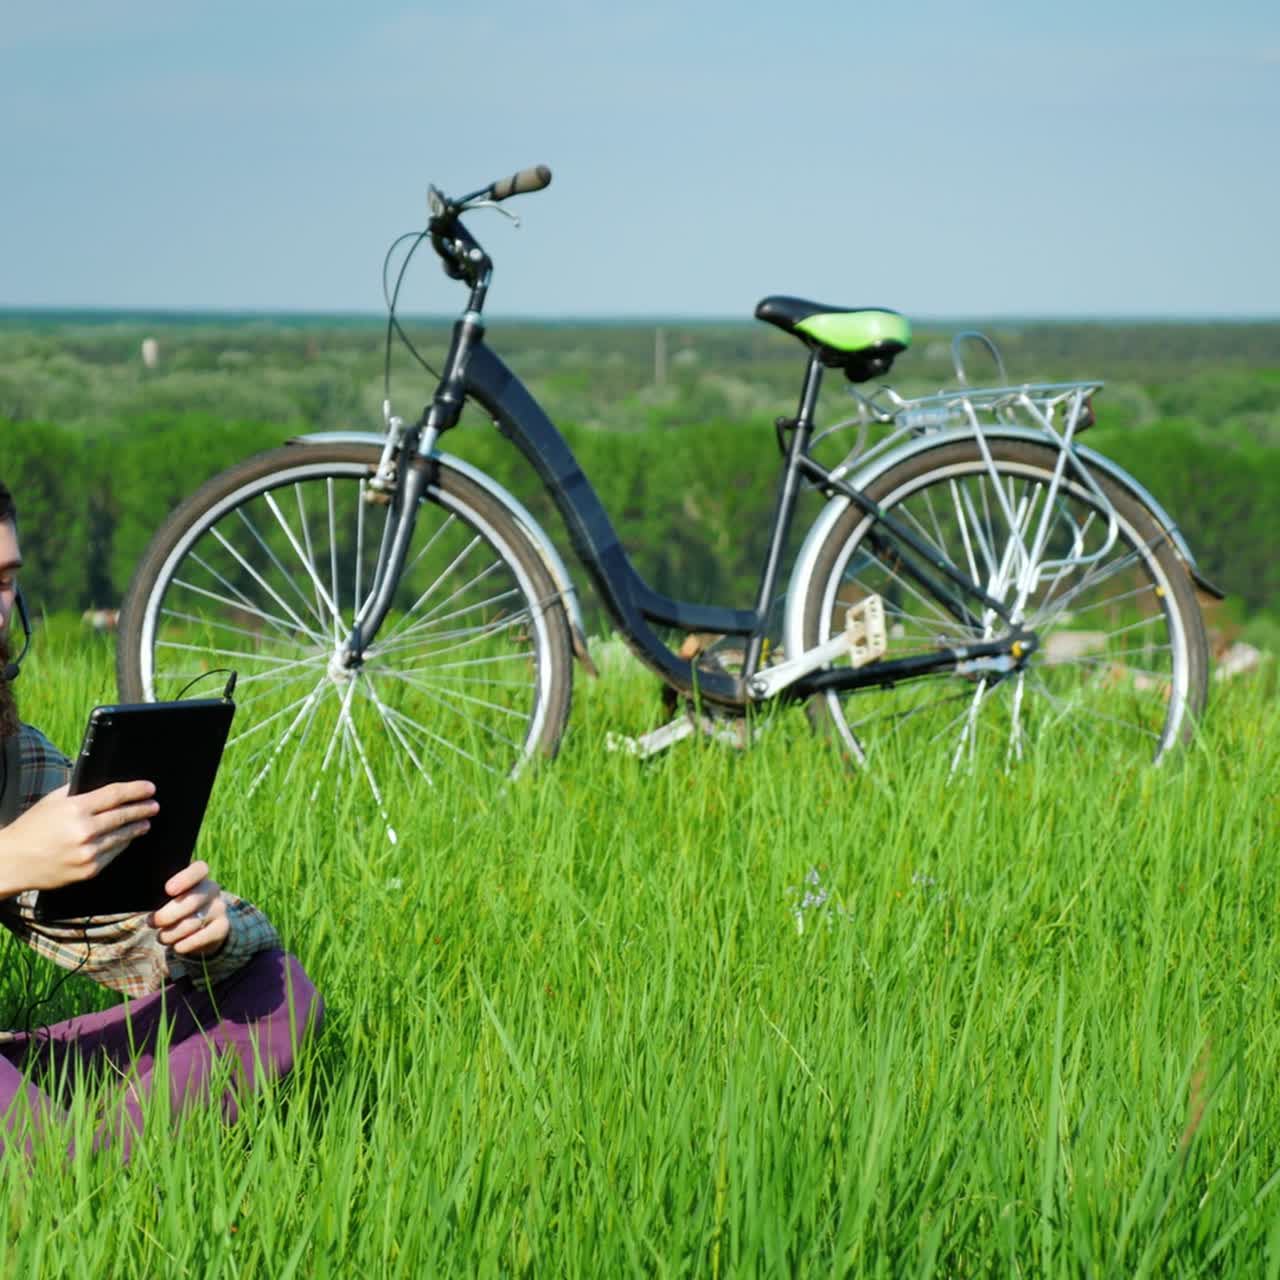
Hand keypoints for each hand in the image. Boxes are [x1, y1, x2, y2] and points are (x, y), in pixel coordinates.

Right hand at [0, 780, 157, 896]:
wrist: (12, 862)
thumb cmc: (32, 827)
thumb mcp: (52, 802)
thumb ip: (78, 790)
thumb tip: (104, 782)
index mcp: (74, 808)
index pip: (115, 795)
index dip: (136, 790)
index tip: (151, 788)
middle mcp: (84, 830)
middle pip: (123, 816)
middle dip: (143, 809)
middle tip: (155, 805)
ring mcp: (88, 852)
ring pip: (122, 836)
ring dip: (137, 827)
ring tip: (146, 822)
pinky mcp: (89, 870)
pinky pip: (113, 854)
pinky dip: (123, 844)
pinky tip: (128, 838)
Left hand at [151, 860, 228, 956]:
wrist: (203, 926)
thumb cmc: (176, 906)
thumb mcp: (171, 895)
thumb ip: (161, 894)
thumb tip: (145, 901)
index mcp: (199, 876)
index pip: (199, 870)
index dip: (184, 878)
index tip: (168, 889)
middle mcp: (213, 889)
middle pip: (192, 901)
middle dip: (167, 915)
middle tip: (151, 922)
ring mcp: (219, 908)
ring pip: (193, 923)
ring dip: (171, 934)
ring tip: (161, 937)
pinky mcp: (221, 928)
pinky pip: (200, 938)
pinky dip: (184, 945)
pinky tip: (177, 946)